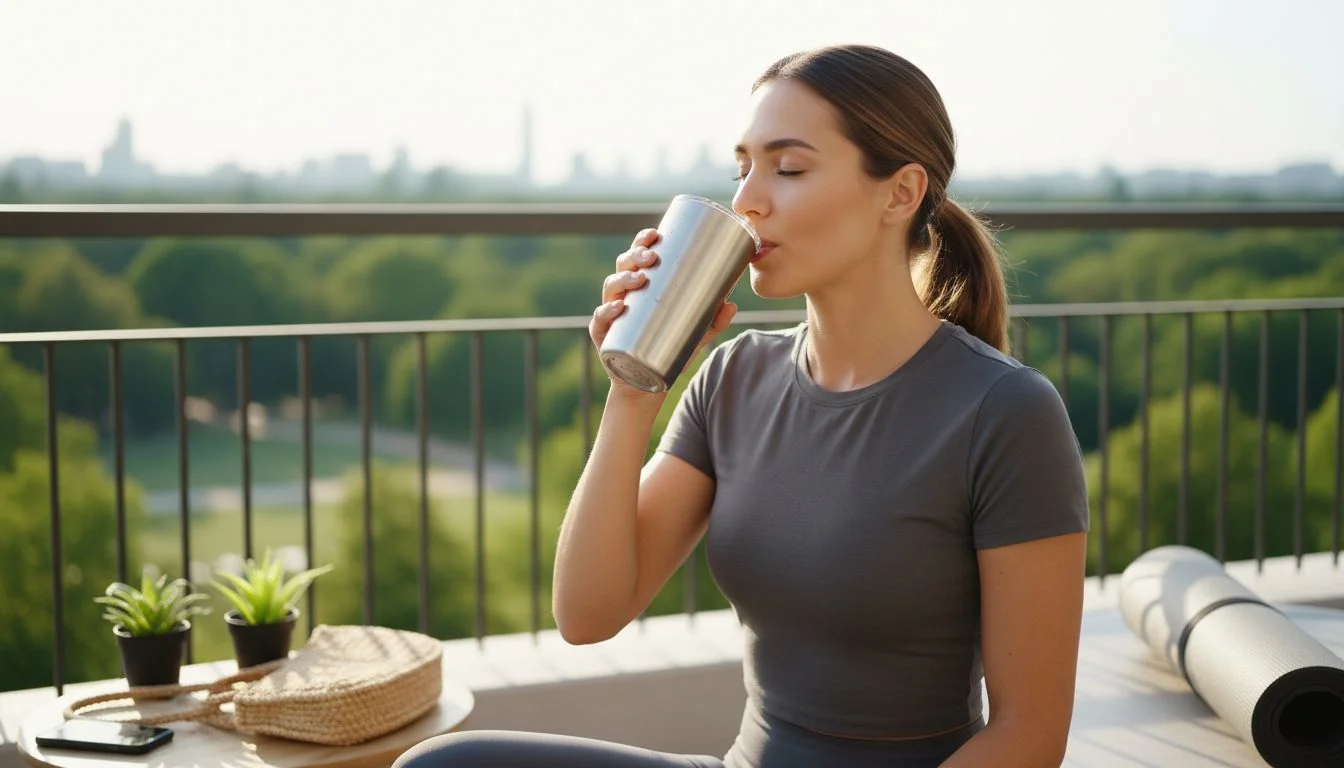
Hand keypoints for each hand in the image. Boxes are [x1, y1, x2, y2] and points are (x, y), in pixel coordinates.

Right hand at [589, 229, 737, 392]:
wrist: (646, 385)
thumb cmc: (668, 351)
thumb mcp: (694, 335)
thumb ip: (713, 321)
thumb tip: (732, 304)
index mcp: (641, 287)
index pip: (638, 256)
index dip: (642, 241)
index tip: (655, 233)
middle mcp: (623, 295)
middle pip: (623, 266)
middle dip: (635, 255)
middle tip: (651, 257)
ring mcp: (611, 314)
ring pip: (611, 288)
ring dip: (623, 279)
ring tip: (640, 279)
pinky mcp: (603, 335)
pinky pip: (600, 320)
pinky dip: (607, 312)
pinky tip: (618, 308)